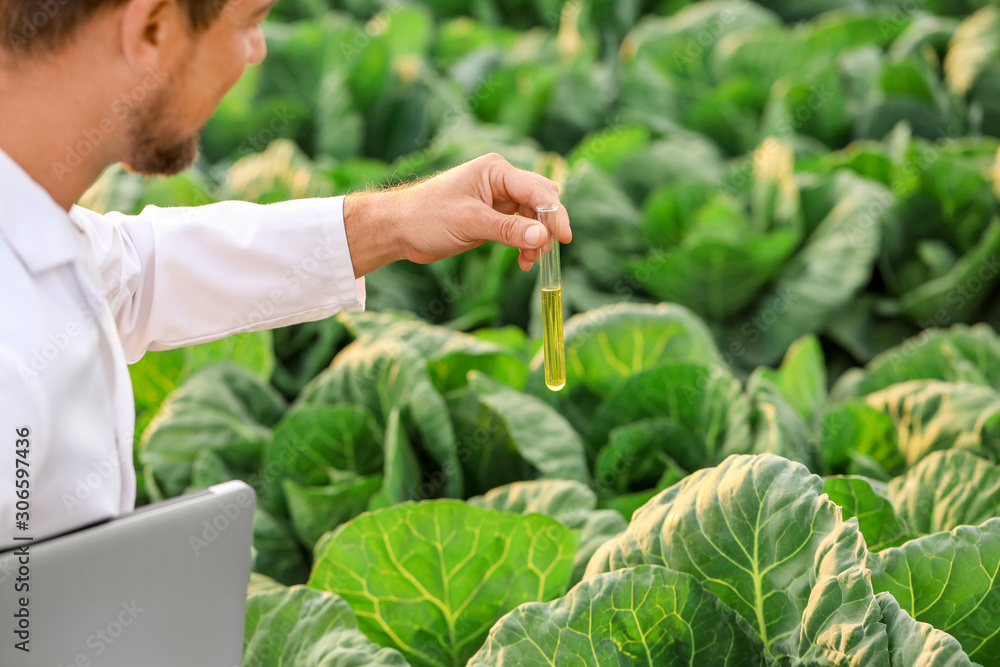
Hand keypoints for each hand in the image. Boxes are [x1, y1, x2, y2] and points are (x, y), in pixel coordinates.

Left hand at [343, 153, 572, 277]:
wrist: (399, 229)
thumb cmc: (427, 217)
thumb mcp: (470, 223)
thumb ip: (508, 229)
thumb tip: (542, 236)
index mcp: (496, 170)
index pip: (538, 190)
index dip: (555, 214)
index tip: (565, 238)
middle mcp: (501, 180)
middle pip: (541, 200)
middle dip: (547, 226)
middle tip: (544, 252)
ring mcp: (498, 198)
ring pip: (533, 217)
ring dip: (536, 239)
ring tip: (529, 261)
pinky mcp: (493, 216)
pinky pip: (520, 228)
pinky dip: (525, 243)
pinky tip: (523, 261)